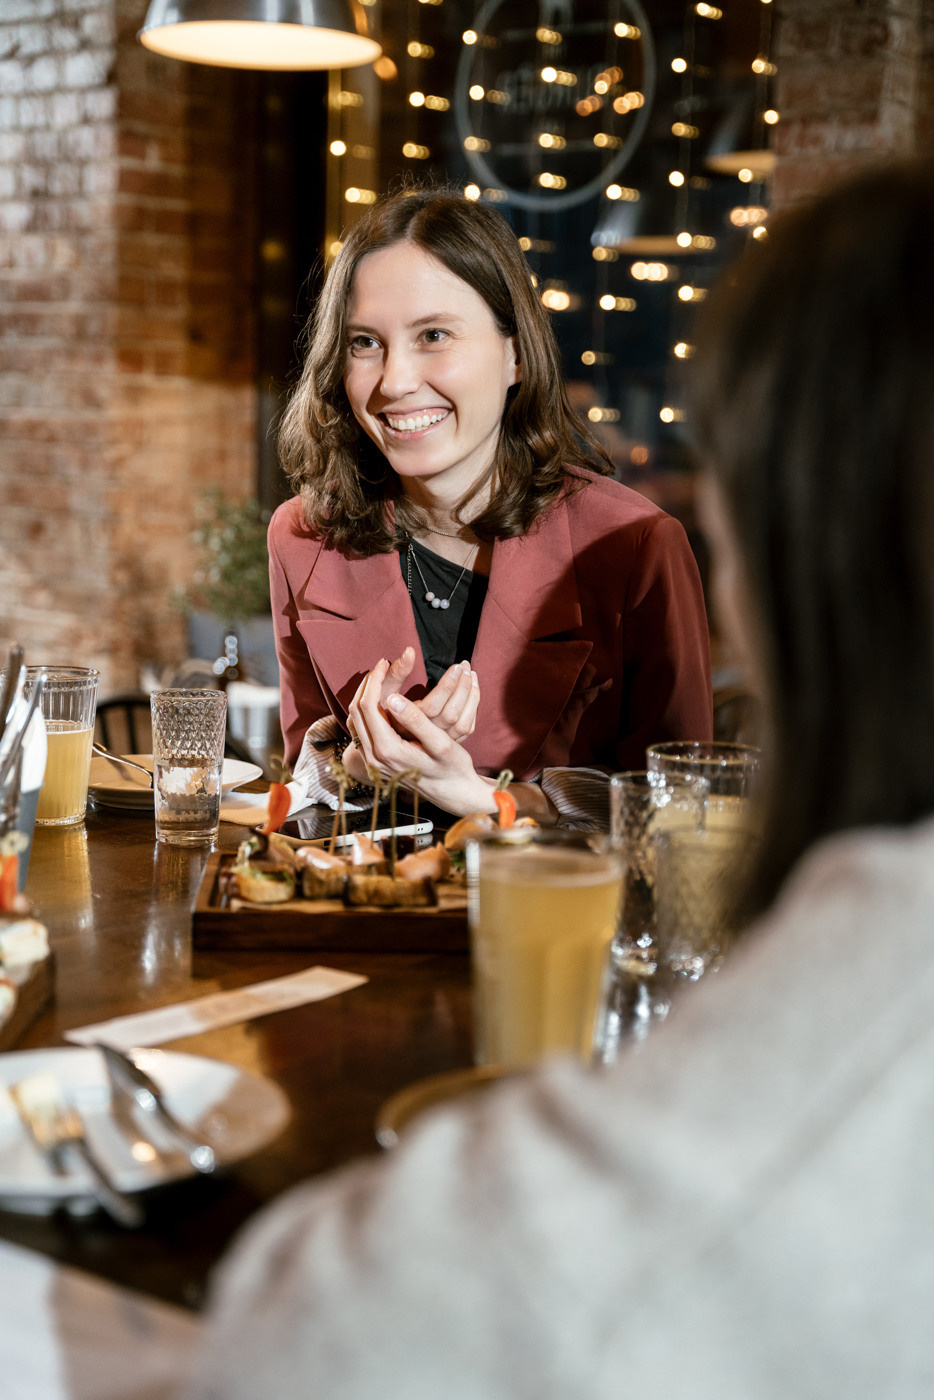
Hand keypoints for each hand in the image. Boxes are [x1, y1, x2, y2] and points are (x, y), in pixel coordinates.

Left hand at [345, 659, 493, 815]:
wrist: (452, 793)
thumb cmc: (451, 767)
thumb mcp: (440, 743)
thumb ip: (416, 720)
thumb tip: (393, 698)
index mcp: (388, 751)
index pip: (369, 706)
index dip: (375, 680)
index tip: (385, 662)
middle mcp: (374, 758)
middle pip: (357, 712)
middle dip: (367, 685)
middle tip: (381, 666)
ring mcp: (373, 762)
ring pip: (356, 721)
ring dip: (365, 697)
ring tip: (379, 678)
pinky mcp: (376, 762)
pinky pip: (362, 731)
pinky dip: (367, 711)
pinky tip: (380, 701)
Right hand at [378, 647, 478, 741]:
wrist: (384, 739)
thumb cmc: (380, 710)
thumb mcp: (382, 690)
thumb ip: (396, 672)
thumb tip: (410, 651)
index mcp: (406, 725)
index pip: (431, 707)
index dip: (446, 686)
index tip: (456, 666)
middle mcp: (422, 738)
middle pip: (450, 715)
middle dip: (462, 688)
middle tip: (465, 665)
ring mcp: (436, 744)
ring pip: (462, 724)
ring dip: (471, 696)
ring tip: (471, 673)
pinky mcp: (446, 743)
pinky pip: (467, 728)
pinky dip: (473, 708)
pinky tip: (473, 690)